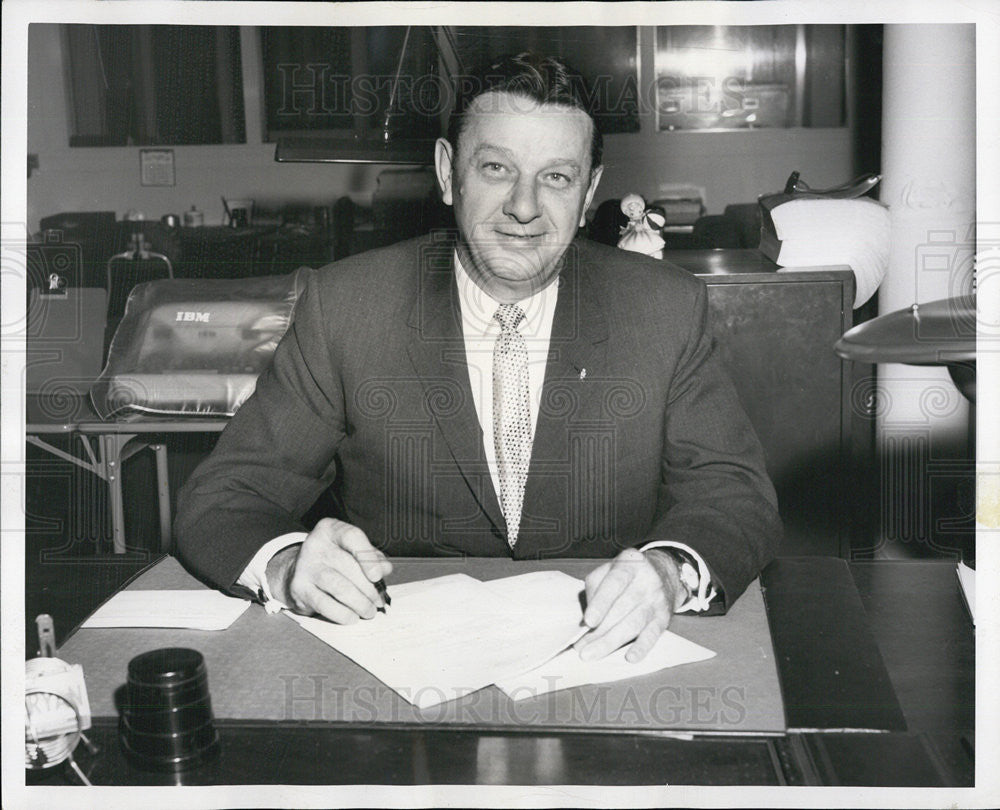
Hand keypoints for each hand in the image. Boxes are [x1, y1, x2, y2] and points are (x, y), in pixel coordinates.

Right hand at [265, 517, 391, 622]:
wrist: (300, 571)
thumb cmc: (335, 559)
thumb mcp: (354, 550)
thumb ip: (372, 557)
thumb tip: (385, 569)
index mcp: (331, 529)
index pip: (352, 536)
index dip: (368, 556)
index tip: (378, 575)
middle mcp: (315, 545)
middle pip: (349, 566)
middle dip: (369, 588)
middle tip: (378, 601)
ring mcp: (305, 567)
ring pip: (338, 587)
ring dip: (359, 603)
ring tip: (369, 611)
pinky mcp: (299, 589)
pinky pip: (325, 604)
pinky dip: (343, 614)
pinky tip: (352, 617)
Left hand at [574, 548, 683, 662]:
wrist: (666, 573)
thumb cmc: (628, 574)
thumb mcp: (611, 568)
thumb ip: (595, 586)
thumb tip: (587, 617)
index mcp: (629, 563)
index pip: (614, 584)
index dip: (601, 603)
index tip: (588, 621)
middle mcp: (646, 580)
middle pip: (621, 609)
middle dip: (599, 631)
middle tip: (580, 647)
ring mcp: (656, 600)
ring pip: (633, 624)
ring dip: (611, 642)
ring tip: (591, 654)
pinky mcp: (664, 618)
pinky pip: (653, 634)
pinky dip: (642, 647)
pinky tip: (630, 657)